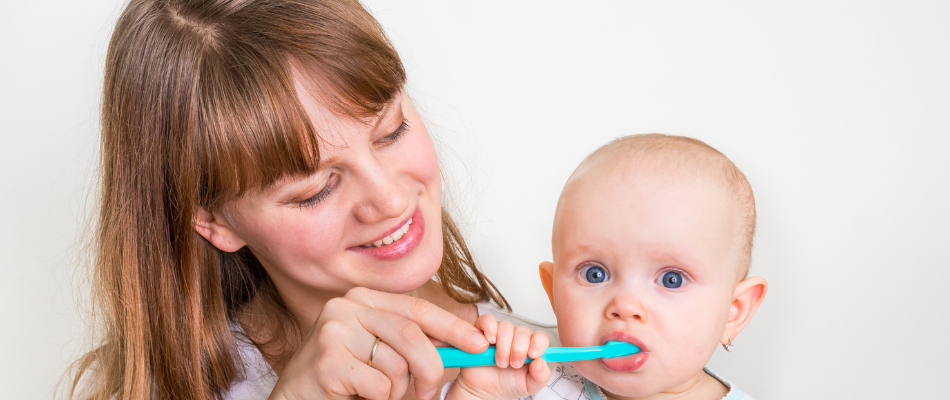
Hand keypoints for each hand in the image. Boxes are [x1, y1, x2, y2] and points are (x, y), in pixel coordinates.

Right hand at [267, 287, 490, 399]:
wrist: (298, 397)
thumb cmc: (344, 376)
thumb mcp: (382, 350)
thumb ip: (414, 341)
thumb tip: (465, 342)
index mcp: (363, 298)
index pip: (418, 308)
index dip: (453, 327)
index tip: (479, 343)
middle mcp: (346, 307)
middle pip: (412, 335)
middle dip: (431, 368)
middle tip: (430, 391)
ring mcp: (334, 331)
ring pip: (397, 364)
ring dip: (397, 389)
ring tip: (377, 392)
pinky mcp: (327, 360)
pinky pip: (379, 385)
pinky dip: (380, 399)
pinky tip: (359, 395)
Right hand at [447, 314, 550, 399]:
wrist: (485, 391)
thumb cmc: (508, 385)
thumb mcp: (529, 386)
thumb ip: (540, 377)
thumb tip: (541, 362)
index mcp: (530, 347)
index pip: (540, 337)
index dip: (538, 343)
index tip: (532, 355)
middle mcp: (516, 338)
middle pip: (523, 331)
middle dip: (519, 349)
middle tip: (514, 364)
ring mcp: (499, 333)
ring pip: (506, 327)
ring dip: (504, 346)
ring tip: (500, 363)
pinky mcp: (482, 332)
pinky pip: (487, 320)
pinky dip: (489, 329)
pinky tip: (490, 342)